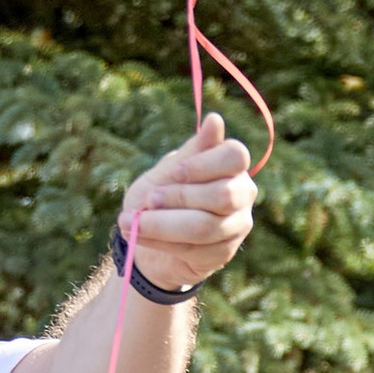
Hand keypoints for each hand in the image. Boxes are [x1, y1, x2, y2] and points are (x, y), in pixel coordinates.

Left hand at [119, 111, 254, 294]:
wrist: (151, 237)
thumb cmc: (162, 196)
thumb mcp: (168, 171)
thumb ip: (191, 153)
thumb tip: (216, 120)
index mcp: (232, 165)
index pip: (235, 157)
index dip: (204, 164)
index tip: (175, 172)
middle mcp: (243, 193)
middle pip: (223, 195)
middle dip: (179, 198)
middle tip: (148, 199)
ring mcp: (237, 225)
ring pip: (205, 227)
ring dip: (162, 225)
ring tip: (130, 222)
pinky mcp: (224, 252)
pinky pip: (194, 249)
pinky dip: (161, 242)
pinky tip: (138, 237)